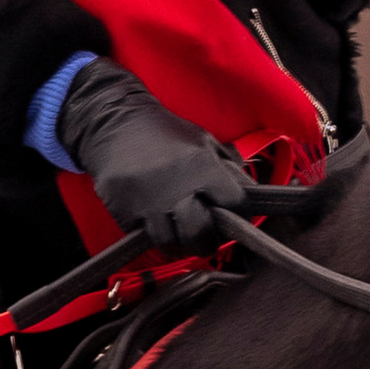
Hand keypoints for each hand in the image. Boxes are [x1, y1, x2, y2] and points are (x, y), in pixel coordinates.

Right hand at [56, 61, 255, 248]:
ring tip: (179, 234)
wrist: (116, 124)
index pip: (234, 204)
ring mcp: (149, 200)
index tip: (234, 218)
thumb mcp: (204, 140)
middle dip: (207, 241)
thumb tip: (254, 195)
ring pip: (172, 243)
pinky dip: (153, 236)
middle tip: (205, 237)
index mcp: (202, 164)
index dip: (239, 215)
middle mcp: (177, 184)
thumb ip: (229, 168)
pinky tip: (156, 224)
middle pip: (201, 234)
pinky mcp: (125, 209)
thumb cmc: (164, 133)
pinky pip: (145, 237)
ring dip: (179, 244)